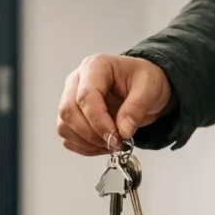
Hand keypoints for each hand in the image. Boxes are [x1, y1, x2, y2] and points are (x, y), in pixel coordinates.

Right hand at [57, 54, 173, 156]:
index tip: (115, 137)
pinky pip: (68, 138)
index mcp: (95, 67)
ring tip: (112, 143)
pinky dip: (85, 147)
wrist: (142, 88)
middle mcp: (76, 81)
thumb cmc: (143, 81)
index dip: (98, 121)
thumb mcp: (149, 88)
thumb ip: (136, 108)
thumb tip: (123, 131)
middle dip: (92, 134)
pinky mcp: (70, 118)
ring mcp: (69, 99)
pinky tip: (103, 145)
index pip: (85, 96)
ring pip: (64, 127)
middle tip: (115, 142)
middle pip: (69, 111)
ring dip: (87, 142)